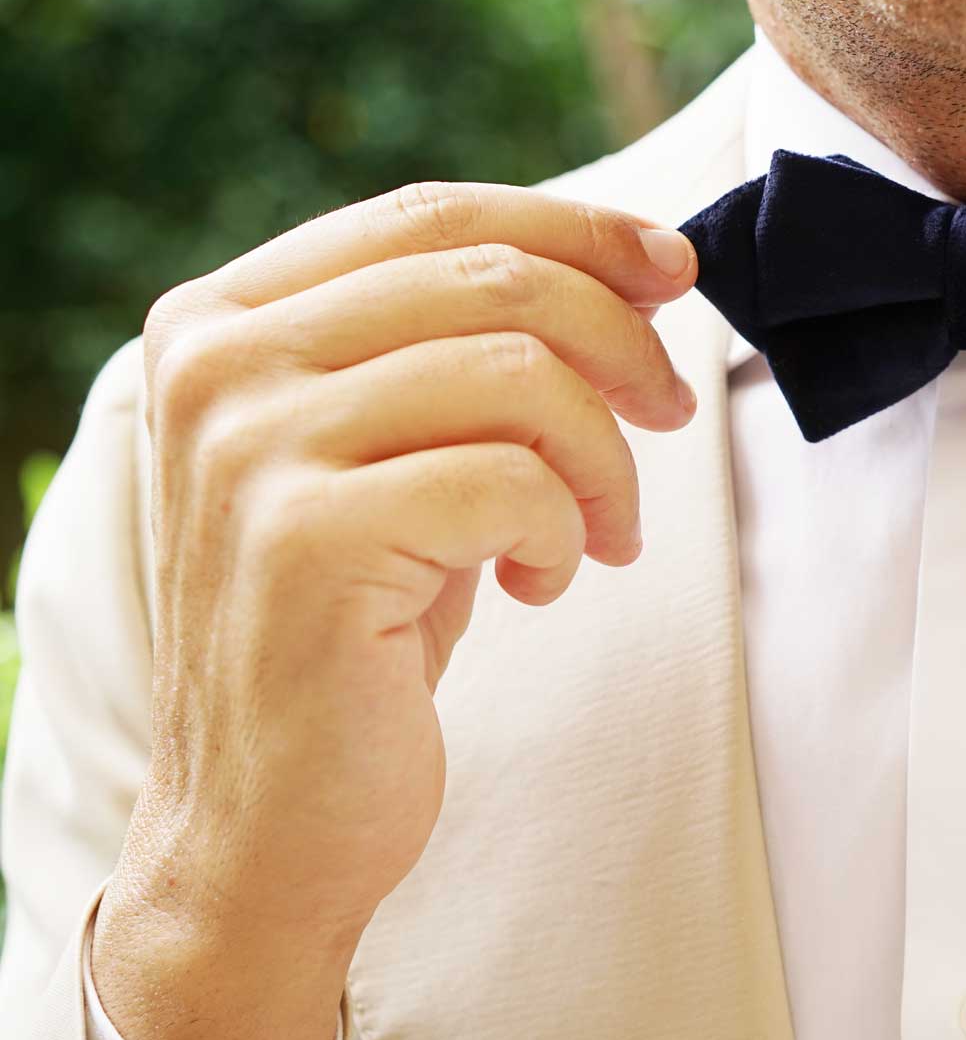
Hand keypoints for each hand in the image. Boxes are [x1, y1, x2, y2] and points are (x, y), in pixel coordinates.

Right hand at [89, 181, 699, 1039]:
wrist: (269, 824)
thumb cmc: (357, 634)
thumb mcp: (402, 460)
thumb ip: (470, 355)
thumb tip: (636, 265)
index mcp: (224, 320)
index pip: (432, 215)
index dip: (577, 229)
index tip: (675, 270)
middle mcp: (217, 365)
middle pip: (490, 279)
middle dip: (621, 343)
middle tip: (670, 414)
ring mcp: (248, 449)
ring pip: (519, 374)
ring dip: (604, 459)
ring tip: (600, 534)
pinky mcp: (305, 540)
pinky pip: (513, 480)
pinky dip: (564, 528)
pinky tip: (542, 583)